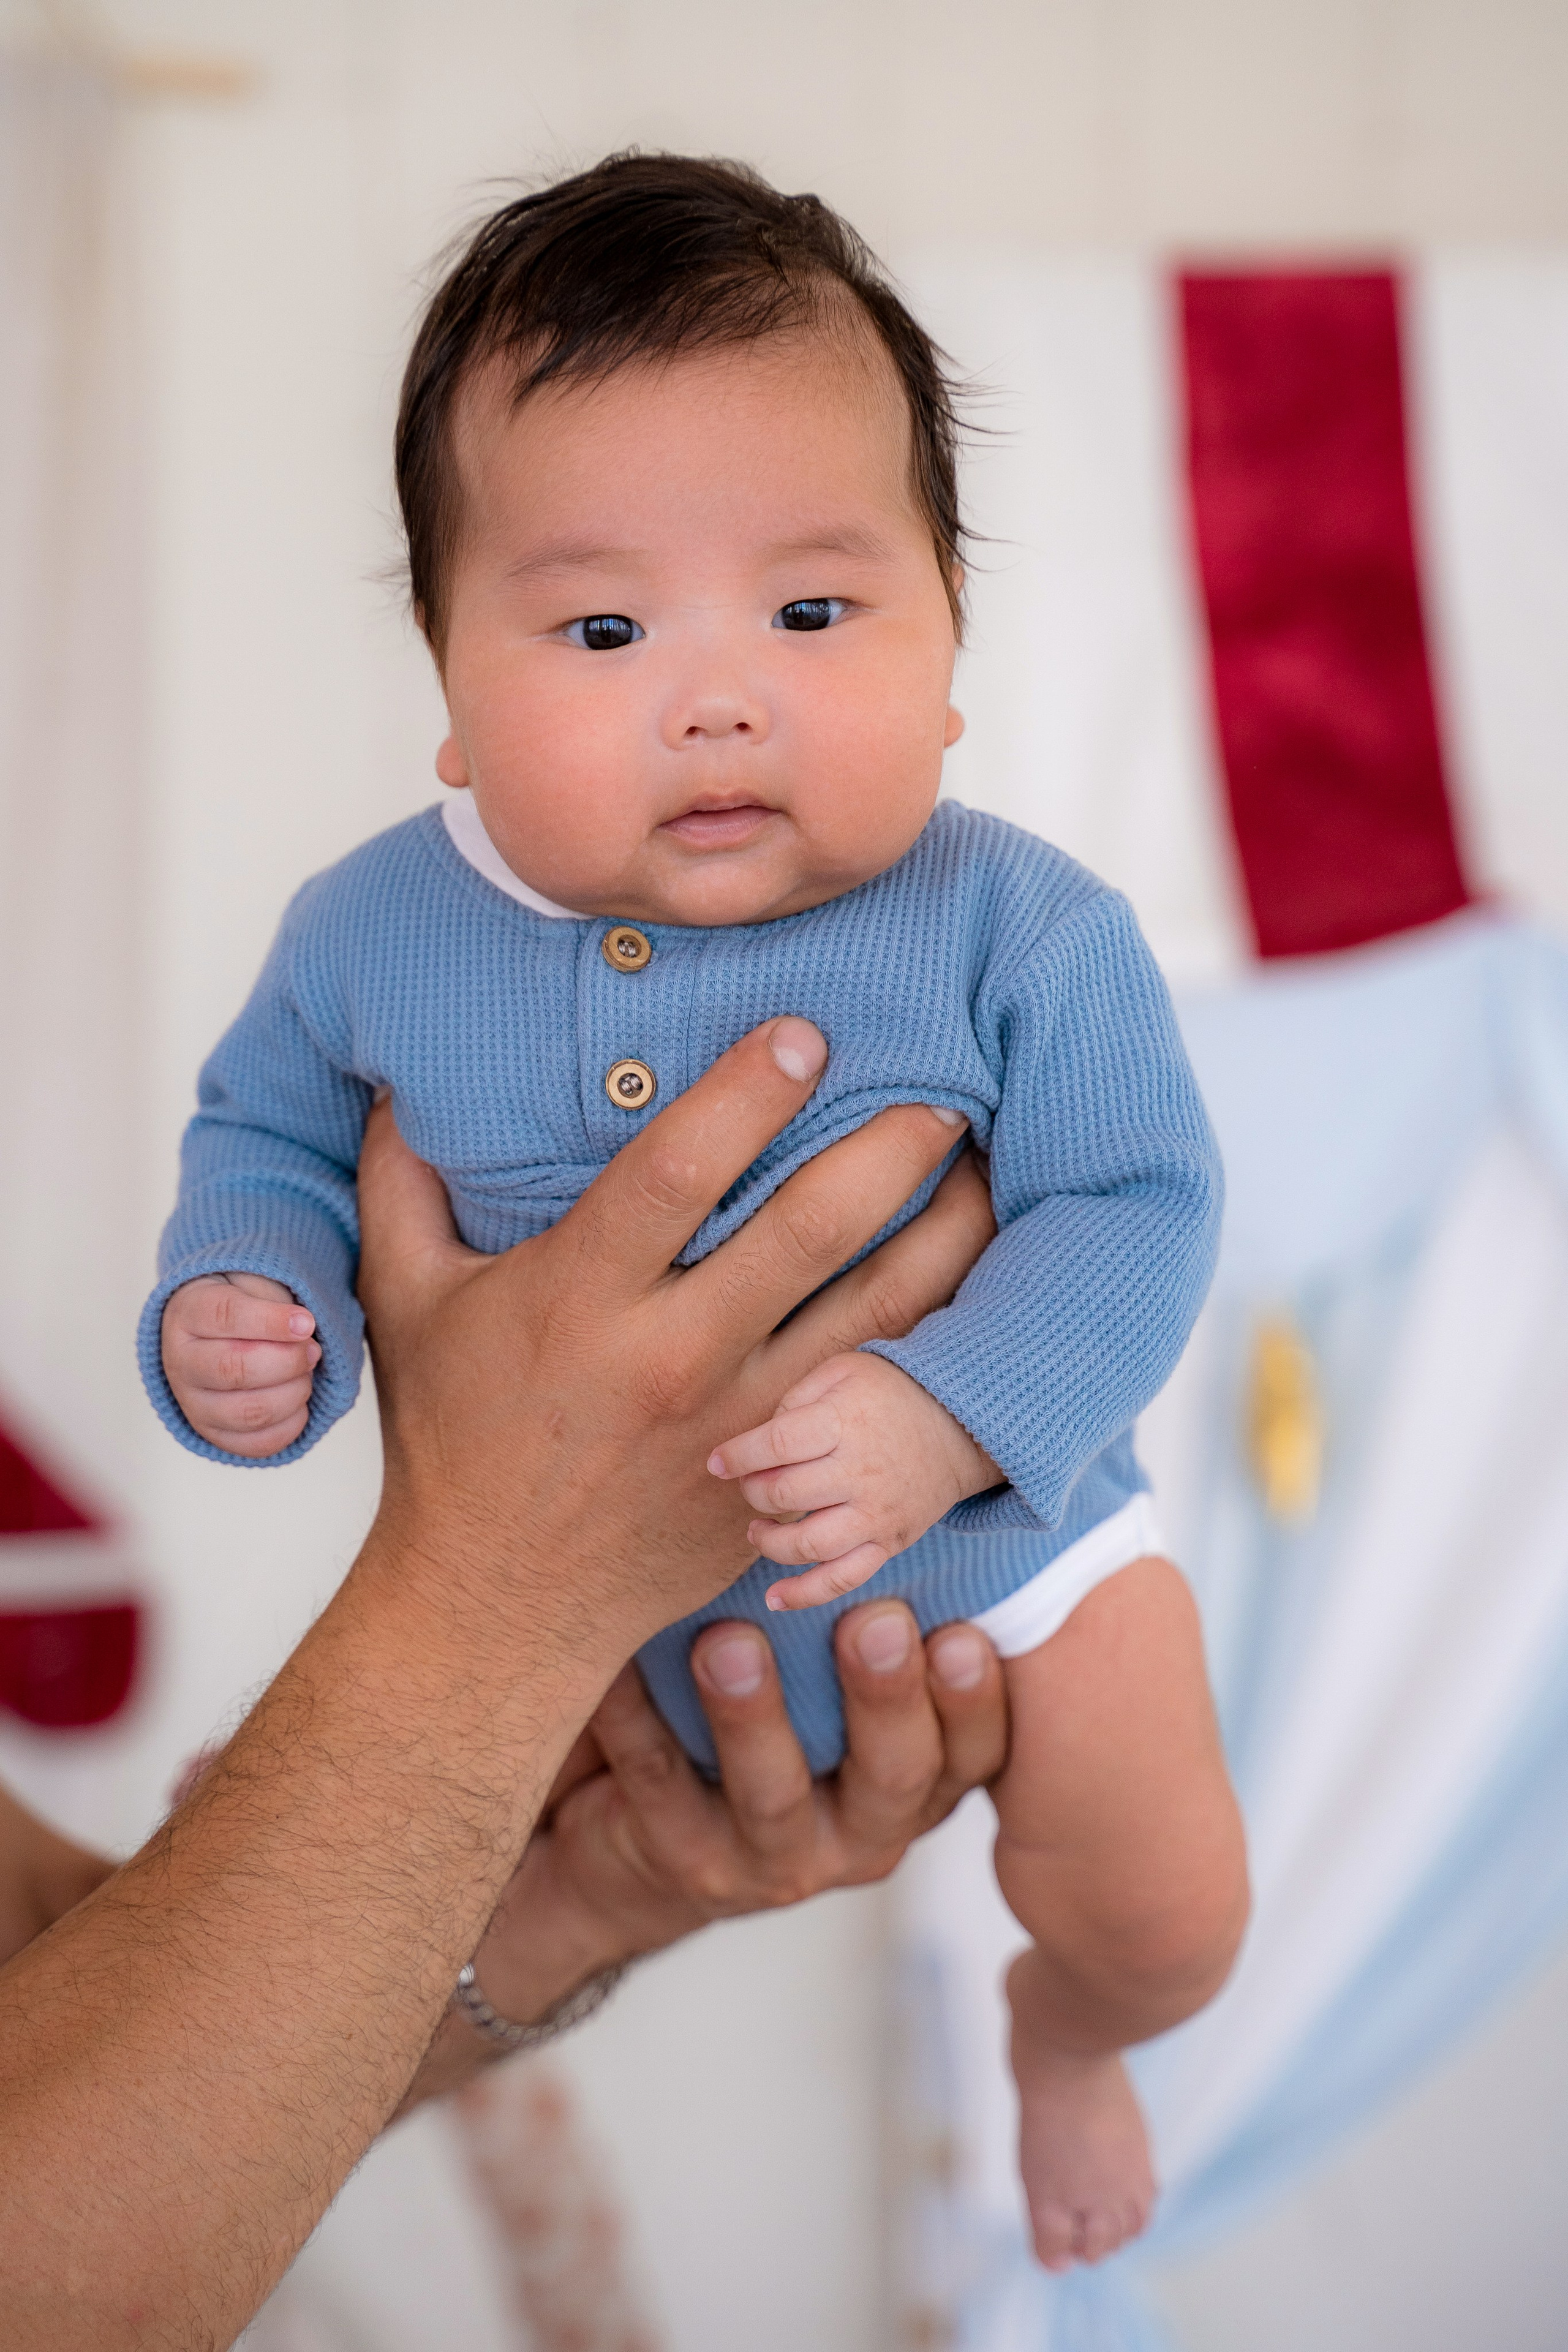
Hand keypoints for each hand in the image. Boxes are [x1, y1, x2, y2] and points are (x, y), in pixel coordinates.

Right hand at [160, 1272, 320, 1456]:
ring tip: (307, 1374)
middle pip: (234, 1369)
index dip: (272, 1322)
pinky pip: (257, 1444)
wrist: (212, 1337)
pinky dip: (291, 1424)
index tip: (307, 1323)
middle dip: (288, 1361)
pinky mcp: (213, 1434)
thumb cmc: (242, 1306)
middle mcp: (181, 1363)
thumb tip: (304, 1332)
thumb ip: (275, 1303)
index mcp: (187, 1314)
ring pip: (248, 1412)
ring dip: (294, 1392)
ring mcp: (193, 1404)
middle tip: (313, 1350)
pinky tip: (299, 1402)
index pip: (225, 1316)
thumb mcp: (252, 1286)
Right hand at [357, 1022, 992, 1654]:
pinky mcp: (785, 1474)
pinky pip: (886, 1387)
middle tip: (948, 1088)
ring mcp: (746, 1425)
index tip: (804, 1034)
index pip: (675, 1170)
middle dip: (890, 1148)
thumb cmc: (453, 1437)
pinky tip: (980, 1273)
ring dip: (947, 1230)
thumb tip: (396, 1077)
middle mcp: (675, 1358)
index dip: (746, 1093)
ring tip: (990, 1164)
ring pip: (880, 1309)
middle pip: (811, 1232)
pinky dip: (944, 1326)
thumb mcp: (405, 1299)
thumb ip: (400, 1181)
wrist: (499, 1604)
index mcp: (580, 1298)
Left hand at [405, 1598, 1007, 2105]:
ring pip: (770, 1792)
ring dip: (752, 1714)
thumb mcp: (835, 1701)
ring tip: (728, 1640)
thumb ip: (873, 1632)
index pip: (970, 1754)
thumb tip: (890, 1507)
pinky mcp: (683, 1859)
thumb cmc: (771, 1733)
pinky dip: (638, 1719)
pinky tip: (618, 1665)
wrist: (649, 1850)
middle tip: (869, 1622)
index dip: (973, 1701)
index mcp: (911, 1784)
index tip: (960, 1634)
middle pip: (891, 1776)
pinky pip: (659, 1783)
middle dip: (883, 1698)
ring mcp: (768, 1858)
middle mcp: (857, 1832)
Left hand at [710, 1350, 1000, 1609]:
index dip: (736, 1456)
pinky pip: (844, 1578)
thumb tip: (759, 1439)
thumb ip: (796, 1396)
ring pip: (809, 1544)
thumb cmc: (889, 1393)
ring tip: (757, 1529)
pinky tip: (774, 1599)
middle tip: (748, 1483)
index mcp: (844, 1422)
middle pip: (784, 1494)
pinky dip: (806, 1594)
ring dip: (769, 1543)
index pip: (775, 1444)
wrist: (960, 1426)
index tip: (716, 1462)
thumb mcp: (843, 1370)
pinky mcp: (888, 1542)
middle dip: (752, 1491)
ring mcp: (876, 1513)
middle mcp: (860, 1471)